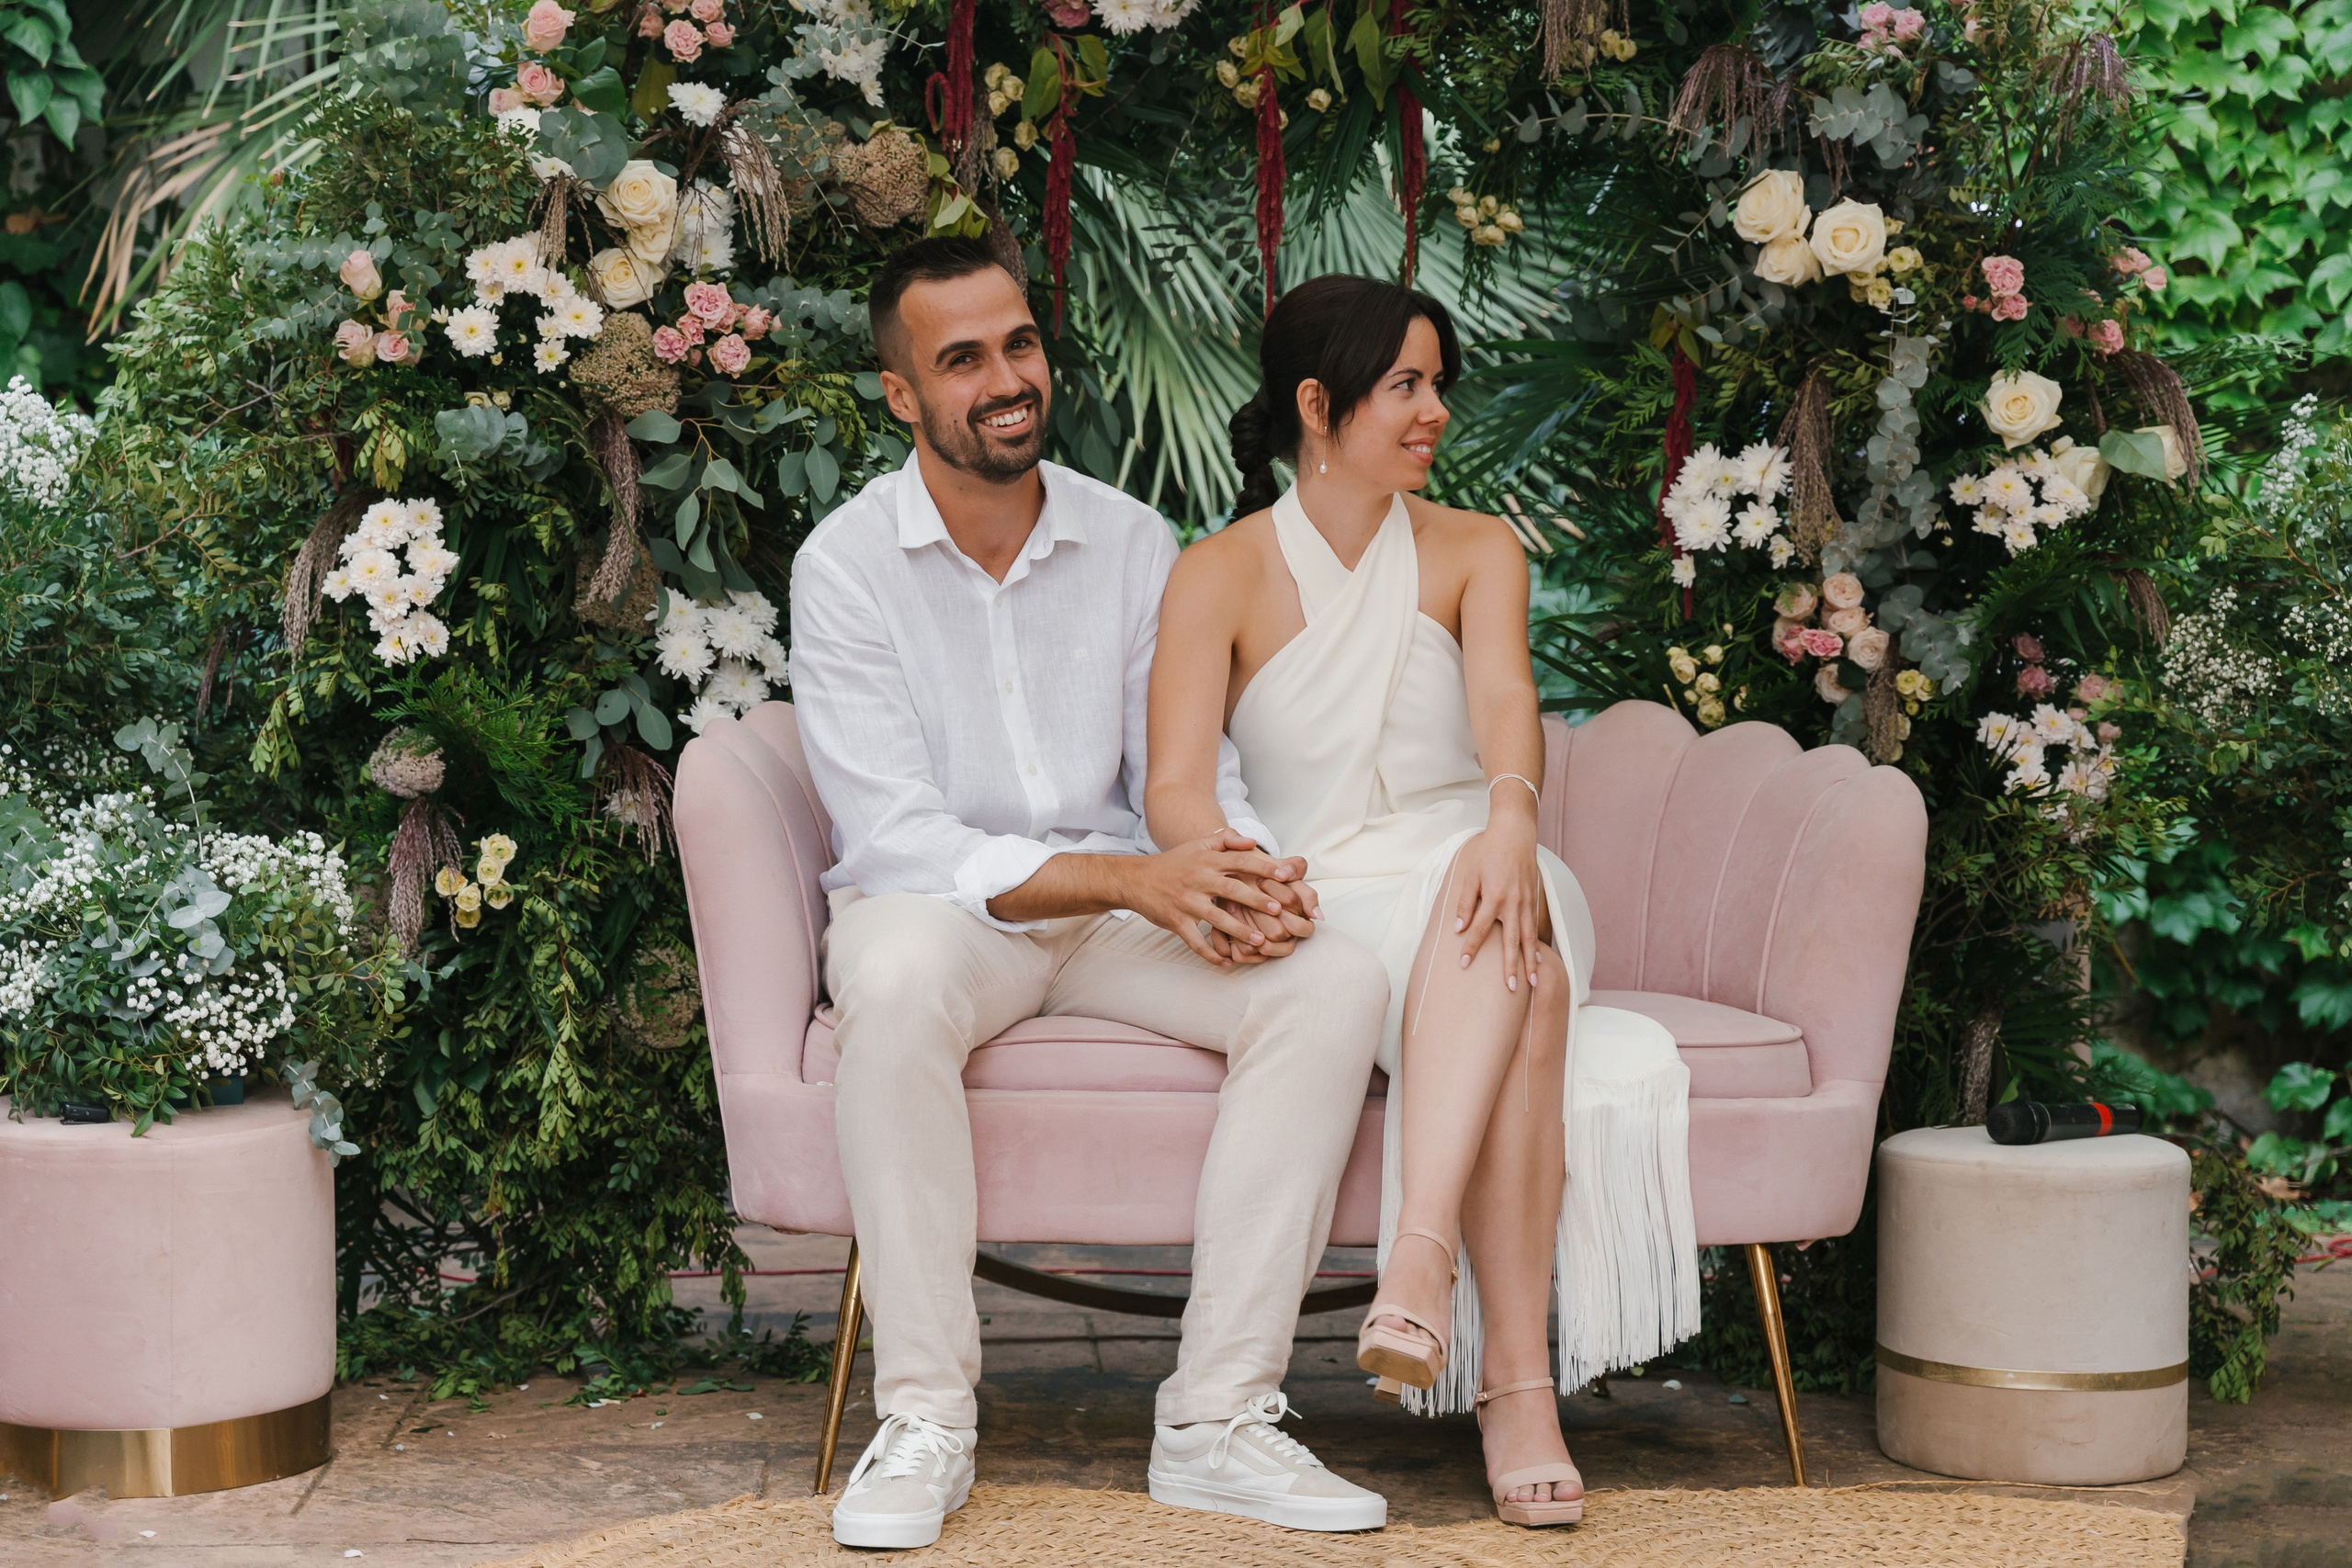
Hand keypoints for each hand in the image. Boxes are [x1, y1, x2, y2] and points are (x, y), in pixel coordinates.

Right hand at [1122, 832, 1312, 966]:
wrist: (1136, 880)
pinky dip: (1210, 953)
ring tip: (1261, 941)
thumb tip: (1253, 842)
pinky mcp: (1175, 921)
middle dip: (1256, 900)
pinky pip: (1195, 940)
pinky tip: (1227, 962)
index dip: (1265, 867)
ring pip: (1216, 918)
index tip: (1287, 876)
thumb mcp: (1198, 845)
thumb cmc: (1173, 862)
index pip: (1241, 861)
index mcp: (1207, 861)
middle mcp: (1198, 879)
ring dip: (1239, 931)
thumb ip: (1226, 840)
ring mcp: (1186, 902)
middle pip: (1232, 890)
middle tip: (1279, 911)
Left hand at [1449, 821, 1545, 992]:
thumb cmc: (1489, 851)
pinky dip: (1537, 944)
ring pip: (1529, 937)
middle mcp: (1513, 903)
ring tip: (1532, 982)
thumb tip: (1458, 928)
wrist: (1515, 833)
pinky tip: (1537, 958)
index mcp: (1493, 897)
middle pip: (1511, 941)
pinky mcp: (1534, 899)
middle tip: (1511, 988)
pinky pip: (1535, 926)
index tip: (1464, 964)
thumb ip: (1465, 902)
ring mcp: (1526, 902)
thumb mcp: (1470, 874)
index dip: (1471, 947)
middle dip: (1511, 966)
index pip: (1479, 929)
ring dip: (1531, 961)